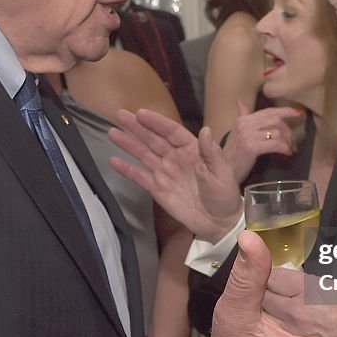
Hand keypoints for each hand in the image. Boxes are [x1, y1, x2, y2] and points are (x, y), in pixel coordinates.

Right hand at [109, 109, 242, 241]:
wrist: (219, 222)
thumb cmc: (224, 194)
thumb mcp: (223, 172)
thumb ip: (212, 152)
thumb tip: (205, 130)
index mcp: (192, 149)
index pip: (171, 131)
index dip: (157, 122)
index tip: (141, 113)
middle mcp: (175, 157)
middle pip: (153, 138)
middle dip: (136, 127)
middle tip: (120, 114)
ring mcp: (164, 172)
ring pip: (143, 154)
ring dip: (128, 143)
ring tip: (112, 132)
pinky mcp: (157, 189)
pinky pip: (139, 176)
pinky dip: (127, 169)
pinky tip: (114, 161)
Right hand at [222, 102, 300, 183]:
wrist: (222, 171)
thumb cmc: (232, 155)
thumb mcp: (236, 132)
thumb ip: (242, 116)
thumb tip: (240, 101)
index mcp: (242, 120)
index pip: (267, 111)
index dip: (284, 111)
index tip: (297, 113)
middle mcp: (244, 124)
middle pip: (275, 119)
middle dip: (287, 130)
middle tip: (292, 141)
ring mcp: (247, 135)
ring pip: (276, 131)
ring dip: (287, 141)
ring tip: (289, 149)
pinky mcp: (251, 147)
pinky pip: (275, 144)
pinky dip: (284, 148)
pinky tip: (286, 153)